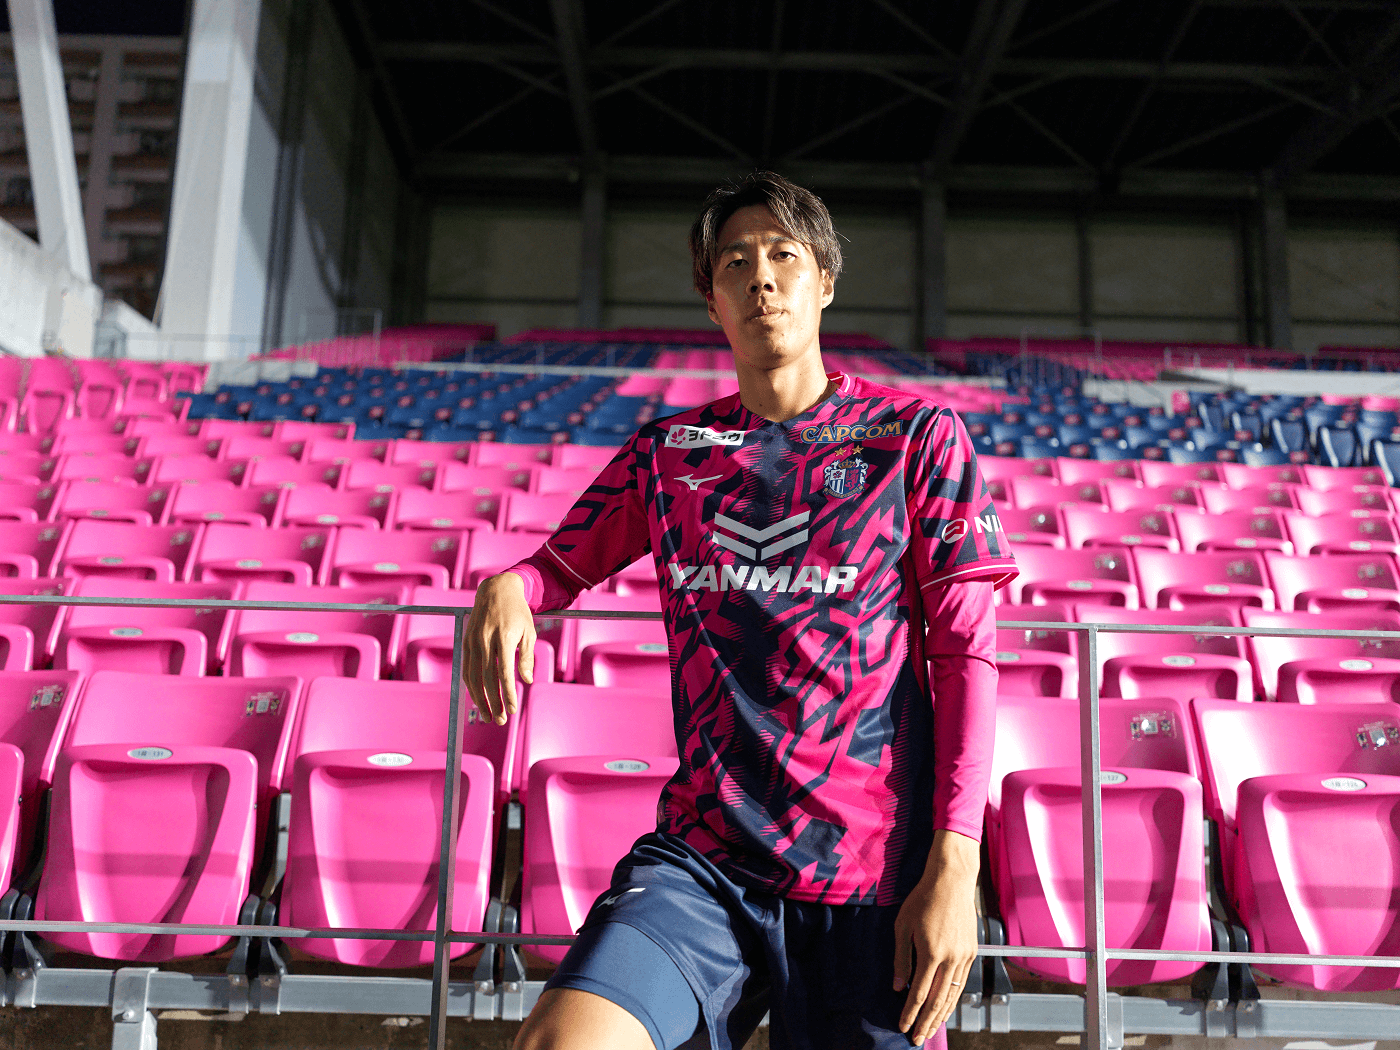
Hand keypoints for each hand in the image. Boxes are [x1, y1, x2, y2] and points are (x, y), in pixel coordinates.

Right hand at [463, 572, 535, 724]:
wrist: (496, 589)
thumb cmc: (517, 611)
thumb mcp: (529, 631)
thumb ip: (527, 657)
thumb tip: (526, 681)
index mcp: (504, 637)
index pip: (504, 673)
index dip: (508, 694)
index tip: (514, 708)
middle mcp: (485, 640)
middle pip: (487, 679)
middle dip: (494, 702)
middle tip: (501, 720)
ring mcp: (473, 641)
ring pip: (473, 676)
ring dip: (480, 699)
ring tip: (488, 715)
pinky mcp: (466, 641)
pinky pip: (467, 668)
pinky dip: (471, 686)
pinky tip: (478, 698)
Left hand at [892, 831, 979, 1045]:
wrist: (951, 881)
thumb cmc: (922, 899)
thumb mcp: (903, 926)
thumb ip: (901, 958)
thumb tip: (898, 986)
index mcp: (931, 953)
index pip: (920, 993)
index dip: (910, 1012)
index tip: (902, 1026)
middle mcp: (951, 959)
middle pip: (938, 1000)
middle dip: (926, 1022)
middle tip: (918, 1039)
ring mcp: (964, 956)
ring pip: (953, 994)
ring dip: (941, 1015)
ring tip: (931, 1030)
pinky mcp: (972, 952)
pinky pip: (962, 982)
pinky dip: (953, 998)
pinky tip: (946, 1007)